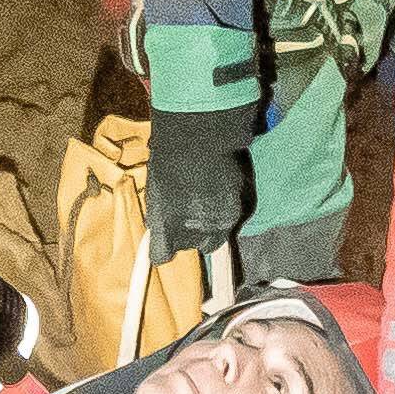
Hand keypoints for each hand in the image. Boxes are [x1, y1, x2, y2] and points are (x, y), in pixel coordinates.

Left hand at [144, 102, 256, 256]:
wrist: (199, 137)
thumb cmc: (170, 159)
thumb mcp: (155, 192)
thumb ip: (160, 217)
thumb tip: (160, 226)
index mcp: (168, 229)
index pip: (162, 256)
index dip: (164, 246)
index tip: (164, 240)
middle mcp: (195, 233)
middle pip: (194, 246)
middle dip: (191, 234)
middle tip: (188, 211)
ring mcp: (220, 223)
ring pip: (216, 236)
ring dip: (210, 223)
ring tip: (205, 197)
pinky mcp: (239, 210)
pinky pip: (230, 219)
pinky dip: (225, 209)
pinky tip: (219, 189)